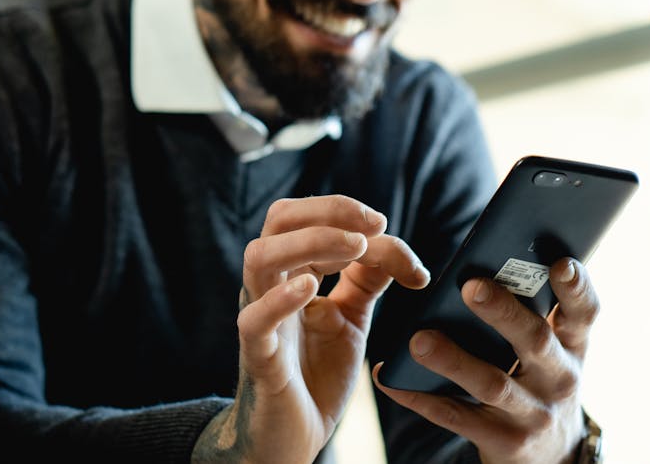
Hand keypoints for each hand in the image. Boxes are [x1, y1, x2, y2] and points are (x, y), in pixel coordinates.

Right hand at [192, 195, 429, 463]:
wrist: (295, 438)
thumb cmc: (316, 374)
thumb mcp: (350, 319)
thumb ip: (367, 281)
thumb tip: (394, 246)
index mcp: (292, 271)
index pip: (308, 216)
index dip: (349, 212)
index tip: (387, 228)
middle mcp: (270, 285)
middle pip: (279, 220)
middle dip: (328, 211)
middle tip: (373, 225)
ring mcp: (260, 318)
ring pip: (260, 257)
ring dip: (310, 242)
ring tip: (354, 247)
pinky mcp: (259, 358)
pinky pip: (254, 321)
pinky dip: (280, 299)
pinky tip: (311, 289)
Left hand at [373, 257, 597, 463]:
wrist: (553, 455)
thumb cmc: (541, 378)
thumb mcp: (554, 350)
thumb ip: (533, 310)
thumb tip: (489, 260)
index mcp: (571, 345)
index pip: (584, 312)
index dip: (576, 287)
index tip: (561, 262)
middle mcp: (560, 378)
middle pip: (535, 340)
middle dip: (503, 313)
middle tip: (470, 287)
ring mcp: (534, 413)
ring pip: (492, 383)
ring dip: (453, 360)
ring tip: (419, 340)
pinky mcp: (505, 442)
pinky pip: (456, 416)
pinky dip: (420, 397)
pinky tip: (390, 378)